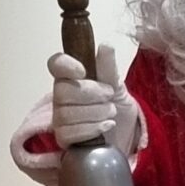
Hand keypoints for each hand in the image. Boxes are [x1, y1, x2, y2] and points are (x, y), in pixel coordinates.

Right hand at [10, 43, 142, 183]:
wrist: (128, 137)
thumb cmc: (119, 110)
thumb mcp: (119, 87)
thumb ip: (109, 69)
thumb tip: (105, 45)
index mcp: (72, 79)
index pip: (56, 64)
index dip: (65, 65)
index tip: (83, 71)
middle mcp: (61, 98)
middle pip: (62, 91)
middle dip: (91, 93)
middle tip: (109, 96)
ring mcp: (60, 119)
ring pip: (67, 113)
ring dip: (95, 112)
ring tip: (110, 113)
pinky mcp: (64, 140)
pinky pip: (70, 133)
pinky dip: (92, 128)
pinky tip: (106, 127)